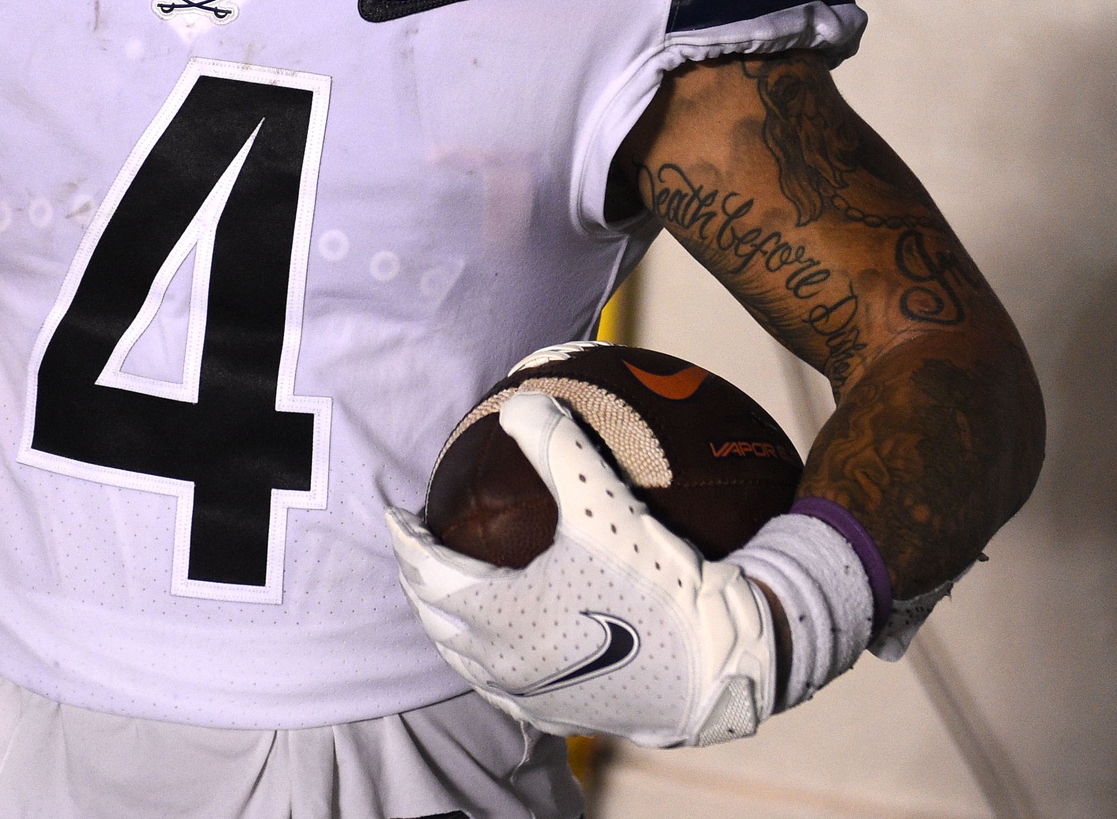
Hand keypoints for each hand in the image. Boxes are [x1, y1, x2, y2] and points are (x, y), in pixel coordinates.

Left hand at [385, 392, 778, 747]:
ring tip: (449, 586)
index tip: (398, 511)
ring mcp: (528, 697)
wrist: (718, 669)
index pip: (427, 571)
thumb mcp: (606, 506)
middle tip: (418, 543)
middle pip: (436, 617)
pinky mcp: (556, 717)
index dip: (406, 537)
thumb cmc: (660, 587)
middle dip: (418, 577)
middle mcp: (503, 664)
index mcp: (501, 615)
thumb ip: (559, 447)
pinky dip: (482, 654)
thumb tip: (519, 400)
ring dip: (446, 618)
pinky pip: (497, 685)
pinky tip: (502, 638)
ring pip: (463, 657)